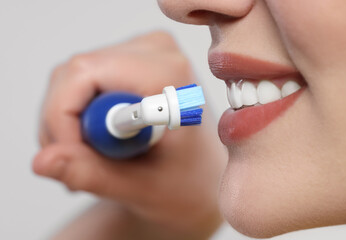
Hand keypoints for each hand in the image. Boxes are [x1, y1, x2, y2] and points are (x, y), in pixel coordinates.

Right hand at [33, 31, 224, 238]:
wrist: (200, 178)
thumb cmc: (185, 182)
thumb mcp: (141, 187)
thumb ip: (91, 173)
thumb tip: (43, 160)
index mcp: (168, 74)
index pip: (85, 74)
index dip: (63, 118)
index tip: (72, 158)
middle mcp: (155, 52)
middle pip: (73, 75)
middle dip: (63, 125)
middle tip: (79, 165)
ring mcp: (141, 54)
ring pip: (70, 81)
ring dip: (69, 126)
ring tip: (94, 160)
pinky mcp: (128, 64)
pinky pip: (80, 84)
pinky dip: (77, 118)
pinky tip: (99, 144)